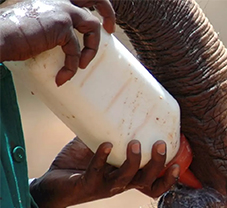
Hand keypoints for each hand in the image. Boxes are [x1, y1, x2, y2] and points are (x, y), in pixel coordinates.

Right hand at [0, 0, 114, 84]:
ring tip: (83, 65)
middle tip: (110, 31)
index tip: (103, 23)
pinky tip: (62, 77)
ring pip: (93, 26)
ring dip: (91, 49)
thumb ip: (53, 29)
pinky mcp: (62, 26)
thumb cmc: (11, 35)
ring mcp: (62, 10)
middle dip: (108, 13)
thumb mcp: (37, 26)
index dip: (96, 6)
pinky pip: (77, 50)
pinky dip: (72, 67)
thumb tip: (64, 45)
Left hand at [30, 138, 178, 207]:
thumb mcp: (100, 146)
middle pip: (146, 182)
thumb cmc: (79, 164)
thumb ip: (111, 131)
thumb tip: (120, 101)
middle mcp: (120, 185)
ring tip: (135, 143)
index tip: (178, 164)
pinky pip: (96, 173)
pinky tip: (105, 144)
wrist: (52, 185)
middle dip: (157, 165)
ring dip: (133, 162)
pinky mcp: (86, 185)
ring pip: (126, 179)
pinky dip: (102, 159)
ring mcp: (104, 186)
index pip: (154, 186)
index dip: (169, 180)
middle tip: (160, 144)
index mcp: (128, 179)